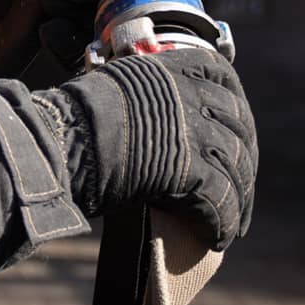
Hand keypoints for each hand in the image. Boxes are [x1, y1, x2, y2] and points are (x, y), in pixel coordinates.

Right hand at [53, 48, 257, 247]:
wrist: (61, 139)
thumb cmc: (75, 116)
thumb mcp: (118, 84)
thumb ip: (149, 92)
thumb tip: (156, 112)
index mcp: (178, 67)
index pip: (224, 80)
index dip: (235, 110)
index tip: (235, 130)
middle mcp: (196, 95)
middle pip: (239, 130)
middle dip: (243, 161)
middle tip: (239, 184)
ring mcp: (200, 134)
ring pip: (237, 170)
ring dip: (238, 199)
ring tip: (231, 221)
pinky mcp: (198, 174)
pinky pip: (222, 204)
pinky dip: (222, 224)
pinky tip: (216, 237)